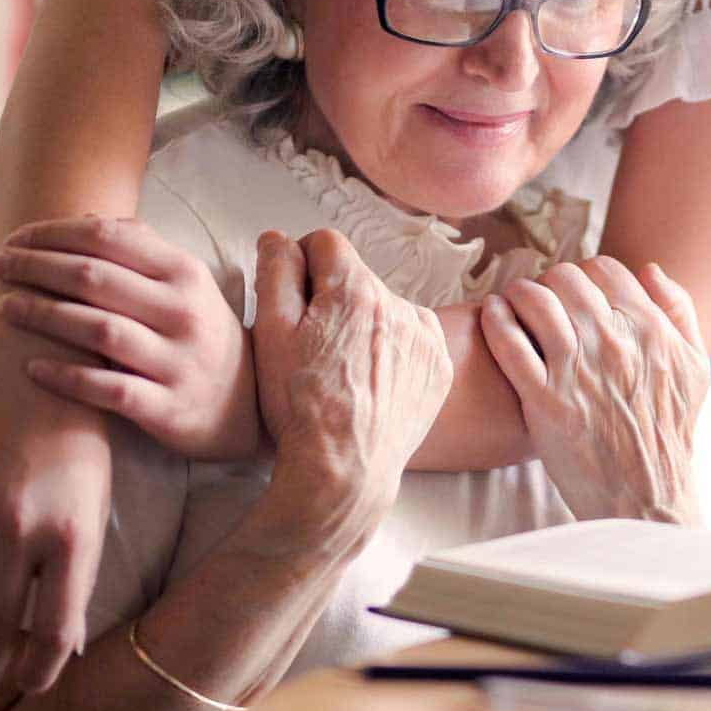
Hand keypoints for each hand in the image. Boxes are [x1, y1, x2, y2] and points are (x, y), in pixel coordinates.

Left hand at [0, 216, 258, 460]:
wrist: (247, 405)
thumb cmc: (200, 334)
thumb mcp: (186, 285)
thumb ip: (143, 250)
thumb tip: (85, 218)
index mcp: (184, 272)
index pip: (109, 238)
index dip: (54, 233)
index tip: (16, 238)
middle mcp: (182, 311)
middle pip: (95, 278)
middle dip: (36, 266)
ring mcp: (176, 360)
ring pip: (98, 330)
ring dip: (43, 315)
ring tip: (4, 306)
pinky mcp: (166, 408)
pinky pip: (107, 390)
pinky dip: (66, 377)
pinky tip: (31, 367)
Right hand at [251, 229, 452, 544]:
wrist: (344, 473)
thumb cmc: (299, 406)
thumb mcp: (270, 334)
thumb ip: (275, 272)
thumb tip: (279, 237)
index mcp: (355, 290)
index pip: (325, 243)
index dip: (301, 265)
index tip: (293, 299)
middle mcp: (399, 304)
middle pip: (356, 278)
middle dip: (333, 298)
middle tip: (313, 346)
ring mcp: (425, 336)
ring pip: (385, 307)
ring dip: (365, 323)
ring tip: (343, 370)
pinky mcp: (440, 366)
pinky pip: (413, 337)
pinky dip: (393, 349)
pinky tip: (372, 381)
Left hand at [479, 257, 709, 524]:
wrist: (646, 499)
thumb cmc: (669, 435)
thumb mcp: (694, 369)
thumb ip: (678, 311)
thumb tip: (650, 269)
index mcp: (649, 330)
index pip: (605, 269)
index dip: (585, 274)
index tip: (574, 292)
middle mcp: (613, 343)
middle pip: (565, 278)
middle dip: (550, 283)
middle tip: (541, 300)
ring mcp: (576, 370)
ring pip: (534, 300)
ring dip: (517, 294)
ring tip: (511, 303)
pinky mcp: (544, 400)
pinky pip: (508, 341)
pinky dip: (495, 319)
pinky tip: (493, 315)